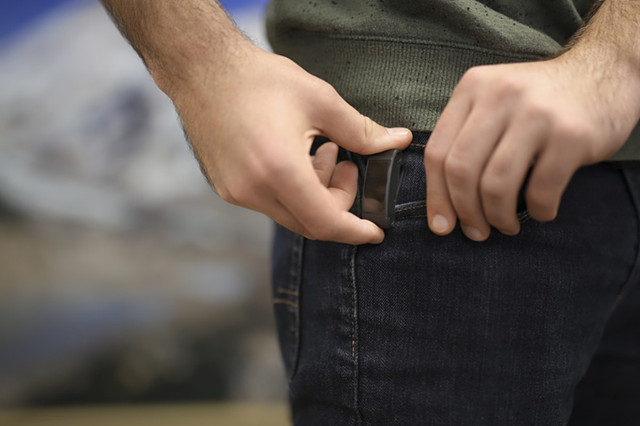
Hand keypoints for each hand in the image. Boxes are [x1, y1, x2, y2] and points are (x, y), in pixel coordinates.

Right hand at [171, 44, 411, 243]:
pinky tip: (297, 156)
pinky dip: (293, 190)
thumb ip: (361, 131)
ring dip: (316, 194)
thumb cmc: (259, 79)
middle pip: (310, 223)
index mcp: (279, 169)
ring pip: (290, 213)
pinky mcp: (227, 188)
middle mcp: (253, 190)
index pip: (326, 222)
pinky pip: (270, 203)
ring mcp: (236, 192)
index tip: (375, 231)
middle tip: (348, 166)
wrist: (202, 69)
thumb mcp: (320, 99)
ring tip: (323, 153)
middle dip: (338, 203)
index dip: (355, 231)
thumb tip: (398, 141)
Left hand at [424, 54, 639, 240]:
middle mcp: (500, 96)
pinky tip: (541, 210)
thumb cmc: (540, 100)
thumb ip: (466, 137)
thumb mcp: (494, 100)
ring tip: (506, 225)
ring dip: (498, 217)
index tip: (440, 225)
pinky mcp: (571, 135)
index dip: (436, 196)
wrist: (604, 72)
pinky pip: (541, 190)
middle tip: (476, 232)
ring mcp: (537, 114)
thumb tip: (443, 204)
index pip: (437, 152)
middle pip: (461, 170)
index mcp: (473, 88)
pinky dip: (538, 211)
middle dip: (465, 212)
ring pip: (496, 185)